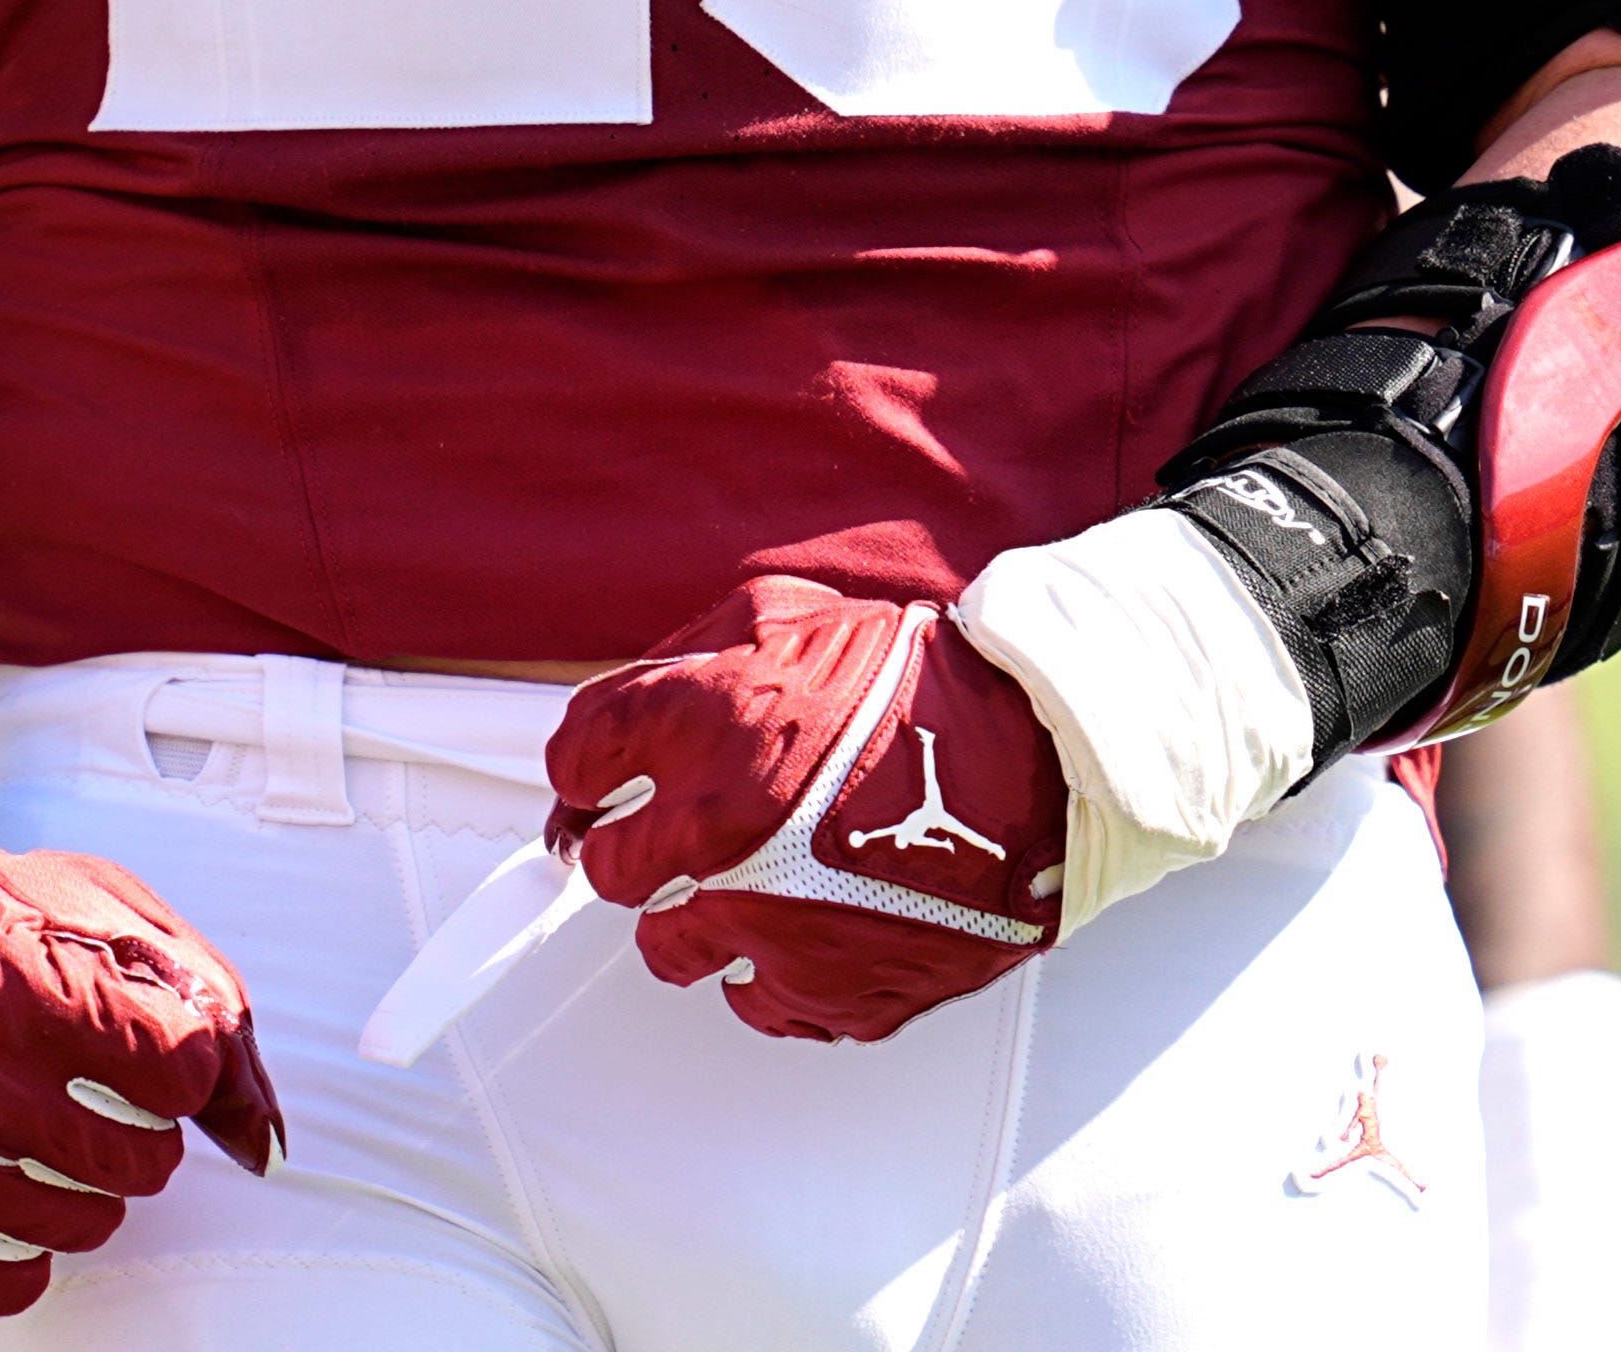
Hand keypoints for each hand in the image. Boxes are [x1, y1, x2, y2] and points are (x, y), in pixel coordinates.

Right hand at [0, 849, 283, 1317]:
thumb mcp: (93, 911)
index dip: (174, 1056)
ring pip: (88, 1225)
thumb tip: (263, 1139)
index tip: (138, 1040)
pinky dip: (12, 1242)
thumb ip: (202, 1002)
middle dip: (131, 1124)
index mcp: (30, 991)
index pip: (187, 1069)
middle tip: (74, 1082)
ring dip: (77, 1181)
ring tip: (23, 1120)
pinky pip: (7, 1285)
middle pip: (145, 1163)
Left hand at [547, 578, 1067, 1041]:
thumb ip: (687, 659)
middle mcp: (714, 832)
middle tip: (686, 830)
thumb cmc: (926, 685)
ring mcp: (766, 922)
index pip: (575, 759)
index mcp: (700, 726)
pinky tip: (815, 920)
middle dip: (640, 844)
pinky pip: (755, 1000)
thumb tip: (622, 713)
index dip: (592, 765)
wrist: (1045, 755)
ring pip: (667, 949)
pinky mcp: (824, 989)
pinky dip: (776, 968)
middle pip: (605, 867)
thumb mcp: (790, 619)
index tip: (607, 776)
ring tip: (760, 879)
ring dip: (699, 915)